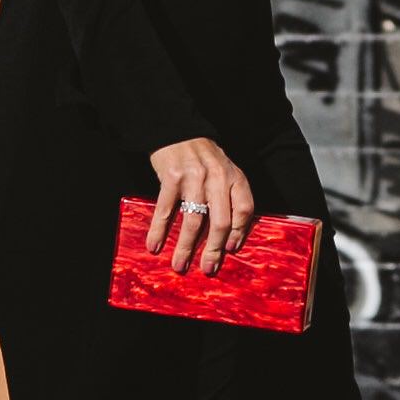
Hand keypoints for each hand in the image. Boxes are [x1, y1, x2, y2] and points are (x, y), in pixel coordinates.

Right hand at [146, 136, 255, 278]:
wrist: (177, 130)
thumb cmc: (202, 157)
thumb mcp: (224, 170)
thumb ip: (228, 195)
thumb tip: (228, 236)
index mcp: (234, 176)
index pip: (244, 209)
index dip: (240, 232)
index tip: (231, 249)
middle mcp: (218, 177)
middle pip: (221, 221)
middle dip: (214, 249)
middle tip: (207, 268)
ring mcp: (195, 177)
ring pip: (194, 221)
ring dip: (186, 247)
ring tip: (180, 265)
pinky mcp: (172, 177)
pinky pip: (166, 210)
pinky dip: (159, 230)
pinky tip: (154, 245)